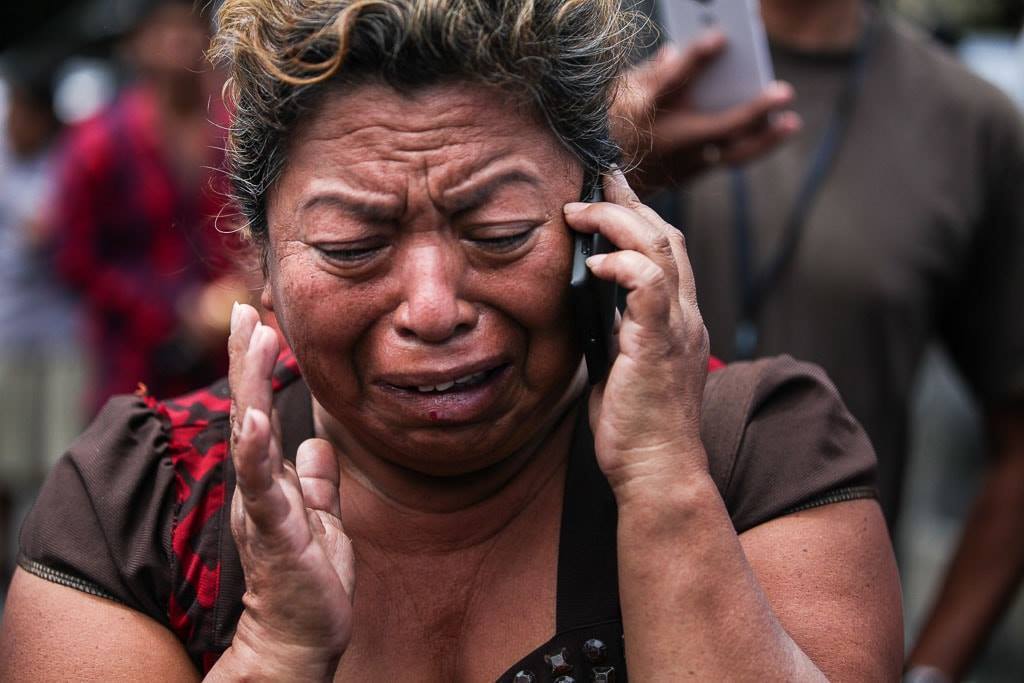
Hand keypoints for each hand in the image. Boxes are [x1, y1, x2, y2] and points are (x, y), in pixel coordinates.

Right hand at [224, 303, 354, 679]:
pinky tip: (256, 417)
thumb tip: (316, 442)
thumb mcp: (321, 519)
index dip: (260, 370)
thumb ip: (315, 479)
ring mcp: (262, 507)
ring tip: (253, 340)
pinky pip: (262, 486)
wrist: (299, 639)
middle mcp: (258, 487)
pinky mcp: (273, 531)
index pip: (261, 414)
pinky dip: (256, 450)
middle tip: (248, 311)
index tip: (261, 324)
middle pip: (249, 411)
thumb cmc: (308, 582)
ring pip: (250, 435)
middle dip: (248, 360)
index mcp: (271, 480)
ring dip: (251, 386)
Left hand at [563, 172, 708, 499]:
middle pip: (667, 236)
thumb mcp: (622, 367)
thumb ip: (614, 332)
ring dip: (617, 221)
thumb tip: (585, 307)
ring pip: (661, 248)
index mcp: (678, 320)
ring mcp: (678, 328)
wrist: (656, 472)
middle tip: (593, 179)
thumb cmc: (635, 427)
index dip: (639, 215)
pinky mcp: (660, 345)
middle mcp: (686, 316)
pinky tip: (596, 262)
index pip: (668, 250)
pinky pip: (648, 285)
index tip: (607, 191)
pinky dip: (623, 263)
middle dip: (628, 201)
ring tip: (579, 211)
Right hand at [611, 34, 800, 194]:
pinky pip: (726, 160)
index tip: (720, 37)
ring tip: (791, 122)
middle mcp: (666, 139)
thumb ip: (651, 71)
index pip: (671, 82)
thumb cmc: (611, 125)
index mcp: (643, 110)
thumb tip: (676, 52)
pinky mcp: (690, 175)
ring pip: (730, 153)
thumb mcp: (621, 92)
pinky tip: (774, 130)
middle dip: (753, 111)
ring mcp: (681, 162)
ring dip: (764, 139)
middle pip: (717, 127)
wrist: (601, 181)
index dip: (695, 59)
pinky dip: (752, 145)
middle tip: (784, 91)